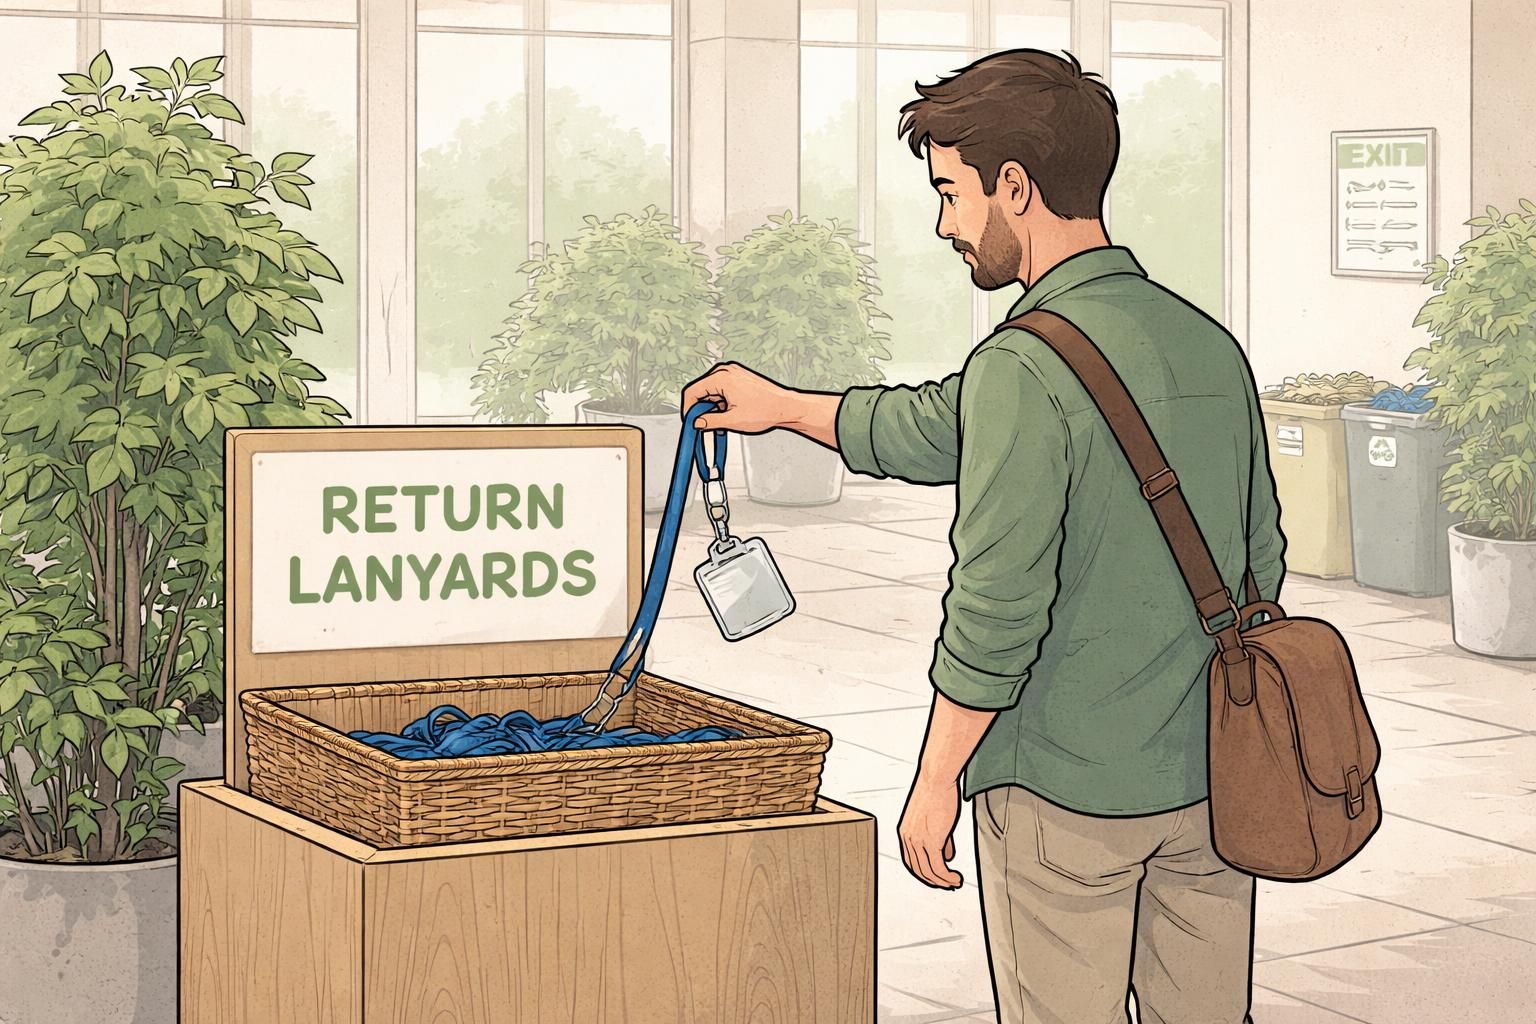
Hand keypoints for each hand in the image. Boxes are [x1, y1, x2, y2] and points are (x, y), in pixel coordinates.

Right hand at [680, 362, 799, 434]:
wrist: (786, 407)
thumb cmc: (767, 409)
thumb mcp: (733, 420)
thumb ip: (710, 421)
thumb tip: (698, 423)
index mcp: (721, 377)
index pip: (692, 392)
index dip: (688, 410)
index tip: (690, 421)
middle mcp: (726, 371)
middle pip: (701, 391)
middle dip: (702, 409)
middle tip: (705, 425)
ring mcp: (733, 373)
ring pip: (711, 392)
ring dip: (712, 408)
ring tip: (722, 422)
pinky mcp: (738, 378)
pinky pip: (721, 390)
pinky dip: (721, 403)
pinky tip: (727, 415)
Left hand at [898, 773, 963, 889]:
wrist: (937, 778)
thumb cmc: (937, 793)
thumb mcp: (934, 819)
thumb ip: (940, 839)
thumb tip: (947, 857)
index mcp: (905, 832)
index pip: (911, 861)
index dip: (924, 873)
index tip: (936, 878)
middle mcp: (907, 838)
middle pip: (918, 870)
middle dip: (934, 881)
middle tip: (947, 885)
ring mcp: (918, 840)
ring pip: (929, 871)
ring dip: (943, 881)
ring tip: (955, 882)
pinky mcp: (931, 840)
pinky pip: (938, 867)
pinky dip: (947, 876)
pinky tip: (956, 877)